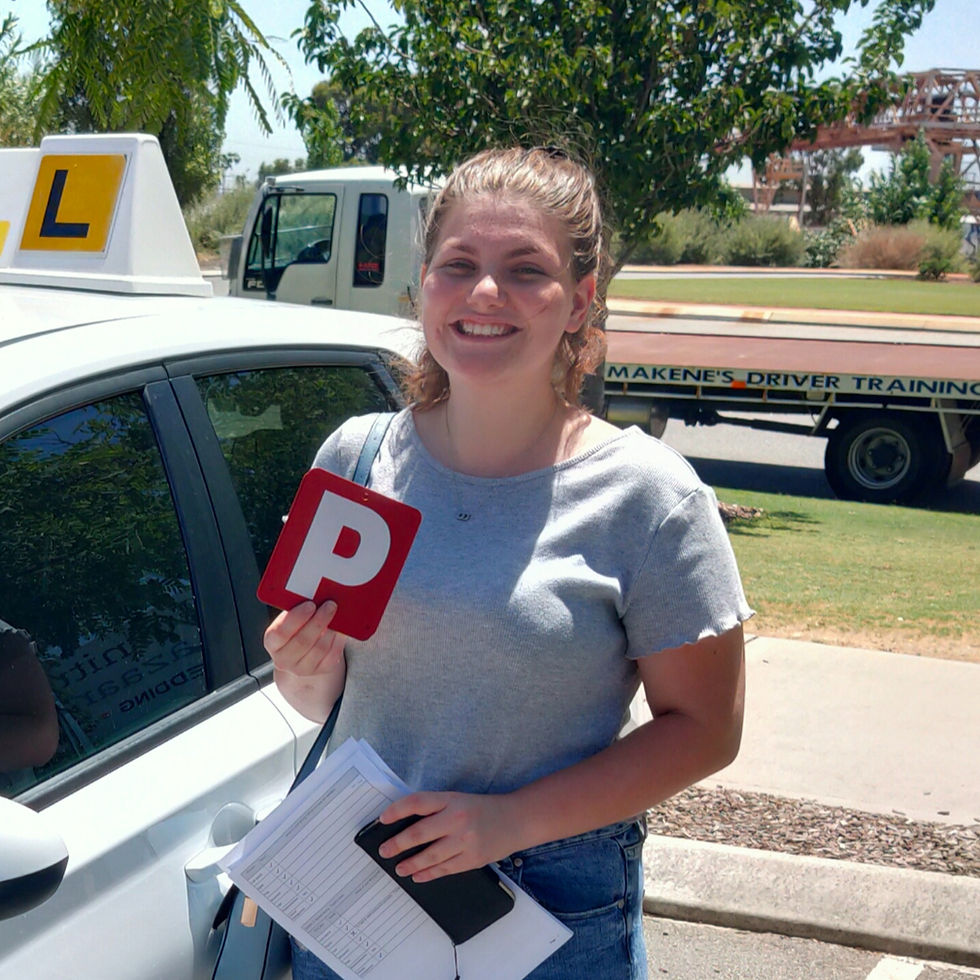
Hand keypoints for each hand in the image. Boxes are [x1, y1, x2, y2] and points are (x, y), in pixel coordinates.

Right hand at [264, 600, 345, 677]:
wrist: (301, 656)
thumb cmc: (295, 630)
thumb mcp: (289, 619)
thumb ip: (296, 609)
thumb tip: (314, 595)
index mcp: (272, 642)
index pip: (280, 632)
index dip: (296, 618)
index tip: (310, 604)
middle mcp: (284, 659)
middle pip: (302, 641)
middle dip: (318, 621)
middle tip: (330, 605)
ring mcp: (302, 669)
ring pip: (320, 648)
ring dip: (330, 629)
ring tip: (335, 615)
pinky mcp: (320, 670)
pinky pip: (332, 654)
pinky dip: (338, 639)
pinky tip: (340, 628)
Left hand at [375, 791, 520, 881]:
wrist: (515, 819)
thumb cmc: (482, 808)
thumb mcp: (458, 799)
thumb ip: (435, 809)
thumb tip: (405, 824)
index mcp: (451, 799)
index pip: (417, 802)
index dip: (397, 810)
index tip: (382, 819)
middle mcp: (457, 818)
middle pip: (419, 833)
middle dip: (397, 844)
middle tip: (384, 851)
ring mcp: (465, 841)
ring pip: (429, 856)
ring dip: (410, 864)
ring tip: (399, 868)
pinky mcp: (472, 859)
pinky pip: (444, 869)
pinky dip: (428, 874)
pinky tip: (418, 876)